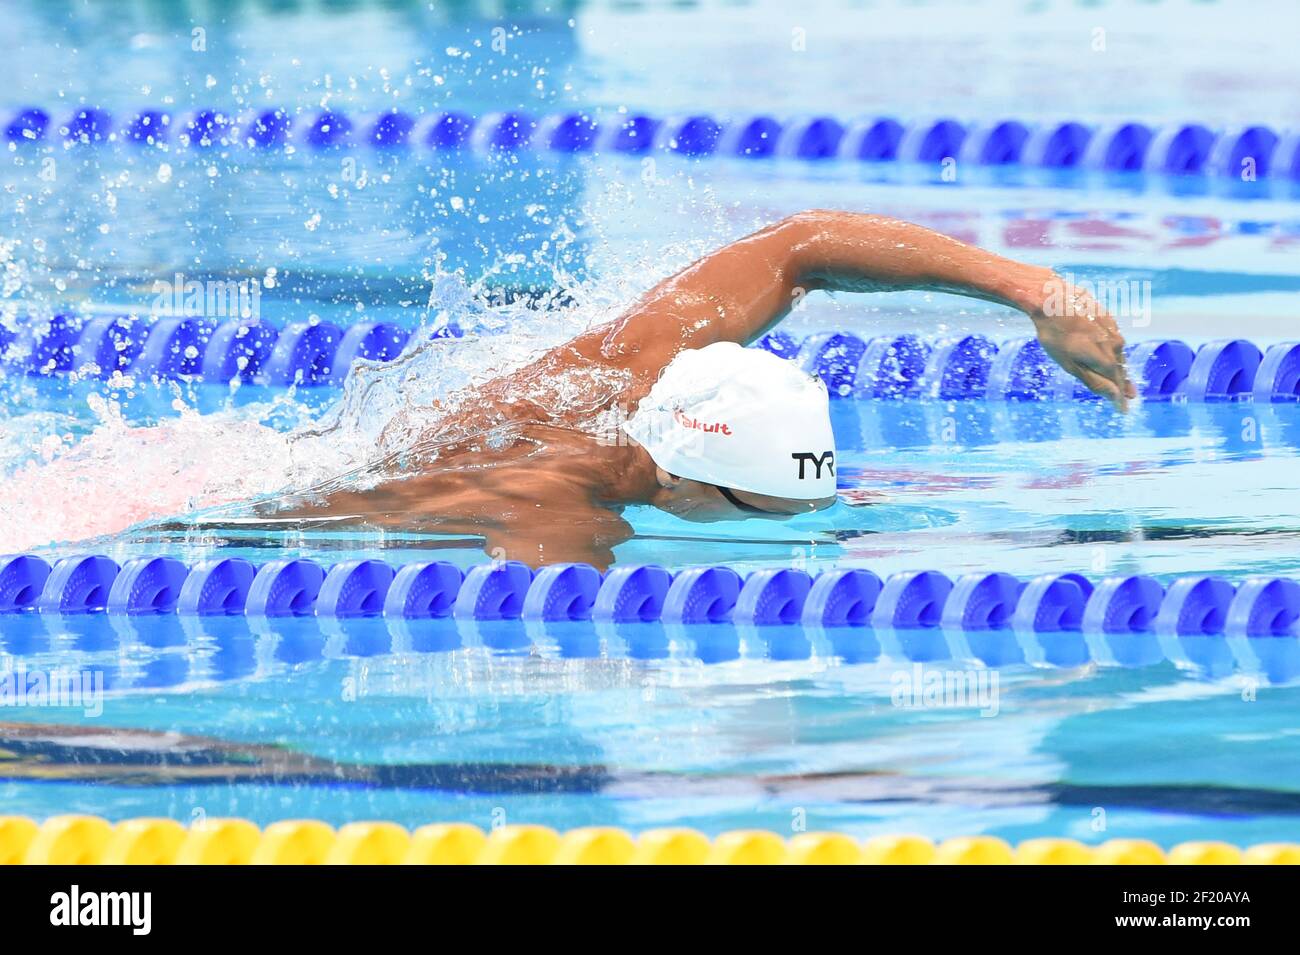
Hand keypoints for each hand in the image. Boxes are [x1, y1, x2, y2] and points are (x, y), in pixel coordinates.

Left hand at [1025, 273, 1135, 410]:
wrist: (1052, 299)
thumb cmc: (1056, 336)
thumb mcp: (1070, 364)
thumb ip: (1094, 381)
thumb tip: (1115, 396)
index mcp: (1106, 359)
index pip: (1117, 383)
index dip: (1120, 398)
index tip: (1124, 410)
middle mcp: (1115, 344)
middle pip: (1120, 368)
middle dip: (1123, 384)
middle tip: (1131, 396)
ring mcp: (1113, 329)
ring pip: (1118, 352)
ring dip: (1120, 366)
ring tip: (1123, 379)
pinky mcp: (1108, 318)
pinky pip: (1113, 338)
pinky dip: (1112, 349)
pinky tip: (1112, 352)